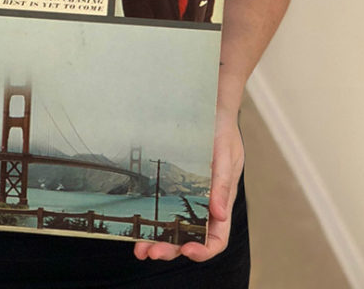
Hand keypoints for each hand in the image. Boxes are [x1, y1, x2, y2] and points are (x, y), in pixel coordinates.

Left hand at [133, 109, 243, 262]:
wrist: (209, 109)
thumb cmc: (223, 131)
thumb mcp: (227, 154)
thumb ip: (223, 183)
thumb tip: (220, 214)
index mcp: (221, 202)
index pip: (217, 238)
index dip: (204, 250)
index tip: (188, 250)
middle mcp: (203, 205)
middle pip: (189, 238)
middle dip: (171, 249)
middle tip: (151, 252)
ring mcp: (185, 197)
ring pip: (172, 228)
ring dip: (156, 241)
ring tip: (139, 248)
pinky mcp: (170, 186)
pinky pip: (160, 208)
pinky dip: (149, 221)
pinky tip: (136, 226)